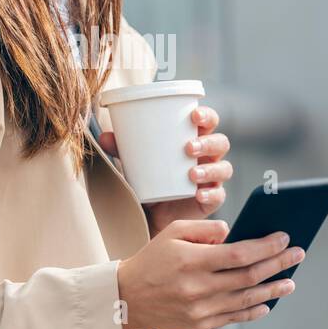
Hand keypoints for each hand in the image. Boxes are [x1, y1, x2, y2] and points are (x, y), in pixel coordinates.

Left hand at [98, 104, 230, 237]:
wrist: (149, 214)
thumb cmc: (147, 178)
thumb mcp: (134, 162)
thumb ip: (120, 149)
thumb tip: (104, 137)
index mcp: (194, 138)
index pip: (209, 122)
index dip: (207, 116)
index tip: (194, 115)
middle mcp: (207, 156)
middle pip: (221, 142)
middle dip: (208, 142)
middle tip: (188, 147)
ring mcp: (211, 178)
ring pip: (223, 168)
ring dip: (210, 168)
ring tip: (192, 173)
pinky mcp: (210, 199)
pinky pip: (218, 195)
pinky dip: (211, 194)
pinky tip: (199, 194)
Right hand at [115, 218, 304, 328]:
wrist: (125, 298)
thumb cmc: (151, 260)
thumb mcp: (171, 233)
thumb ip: (204, 229)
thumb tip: (233, 233)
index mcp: (191, 261)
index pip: (239, 254)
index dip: (266, 247)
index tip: (283, 238)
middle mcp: (198, 287)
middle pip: (248, 276)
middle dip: (278, 264)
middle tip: (297, 255)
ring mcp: (200, 310)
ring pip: (246, 300)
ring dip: (272, 290)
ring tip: (290, 281)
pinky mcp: (200, 325)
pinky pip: (234, 318)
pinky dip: (254, 311)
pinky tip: (268, 303)